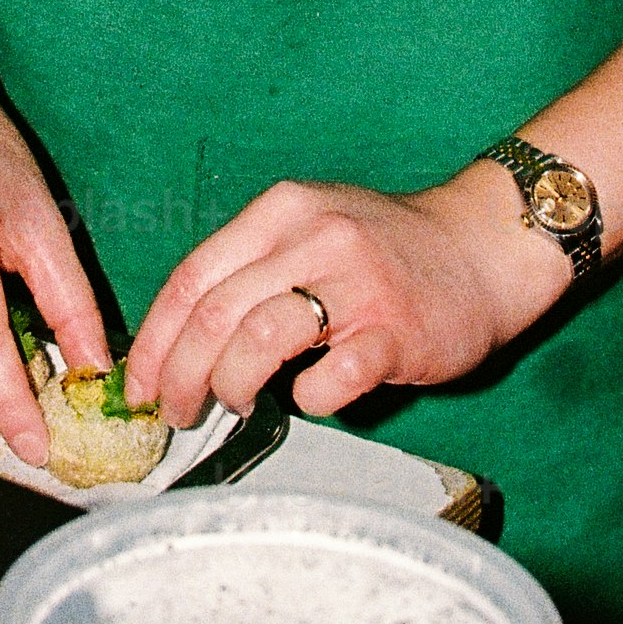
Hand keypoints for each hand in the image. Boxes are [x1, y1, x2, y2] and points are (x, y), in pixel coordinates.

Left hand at [125, 168, 566, 427]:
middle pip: (214, 314)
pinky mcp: (395, 331)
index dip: (156, 339)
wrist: (483, 248)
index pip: (192, 276)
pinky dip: (308, 399)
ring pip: (257, 341)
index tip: (140, 383)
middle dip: (181, 375)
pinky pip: (330, 379)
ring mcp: (356, 284)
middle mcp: (312, 239)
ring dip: (231, 385)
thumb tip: (181, 341)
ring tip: (234, 403)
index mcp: (280, 212)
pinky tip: (310, 397)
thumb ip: (252, 270)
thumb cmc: (385, 251)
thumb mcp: (310, 230)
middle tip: (176, 411)